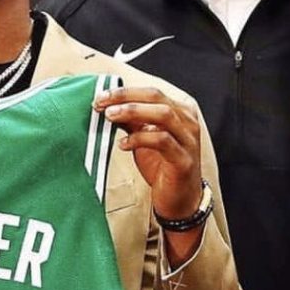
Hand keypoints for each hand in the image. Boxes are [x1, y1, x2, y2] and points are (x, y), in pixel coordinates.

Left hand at [95, 86, 202, 219]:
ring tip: (110, 116)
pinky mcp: (183, 160)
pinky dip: (140, 139)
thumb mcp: (144, 137)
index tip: (102, 96)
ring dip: (133, 112)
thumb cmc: (163, 165)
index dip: (125, 91)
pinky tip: (123, 143)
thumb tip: (108, 106)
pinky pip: (163, 141)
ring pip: (163, 114)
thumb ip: (132, 121)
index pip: (151, 92)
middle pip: (157, 97)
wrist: (180, 198)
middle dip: (126, 97)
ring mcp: (188, 140)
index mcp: (180, 111)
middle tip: (102, 102)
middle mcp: (187, 121)